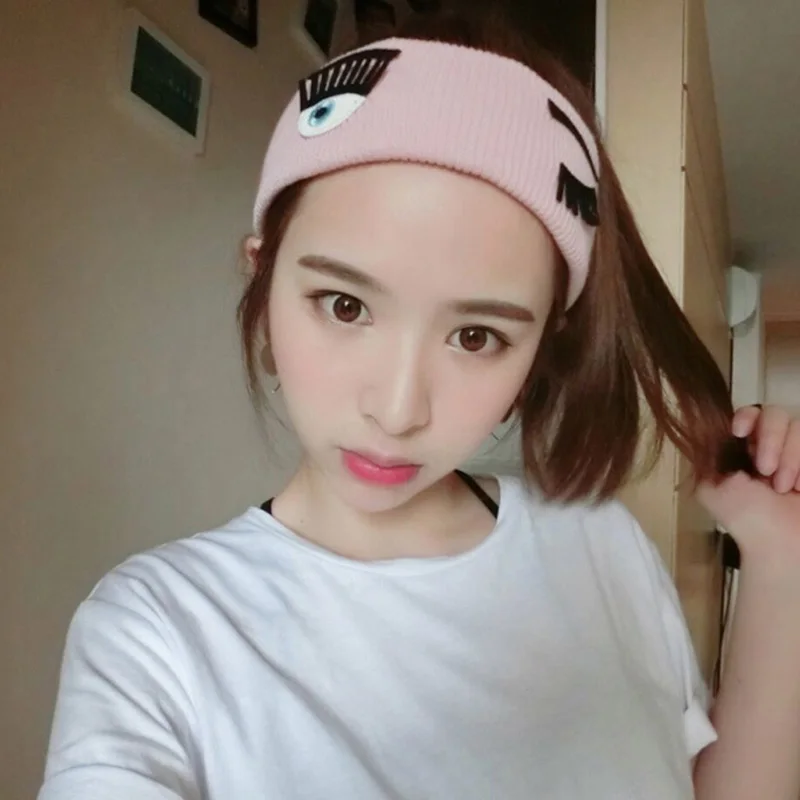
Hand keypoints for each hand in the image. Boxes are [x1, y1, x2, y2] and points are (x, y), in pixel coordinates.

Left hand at [698, 405, 799, 568]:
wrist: (782, 545)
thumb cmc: (746, 519)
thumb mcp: (712, 487)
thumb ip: (707, 458)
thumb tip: (700, 431)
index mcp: (744, 448)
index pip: (749, 412)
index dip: (747, 415)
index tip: (739, 431)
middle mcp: (773, 445)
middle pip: (776, 412)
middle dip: (770, 438)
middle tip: (765, 470)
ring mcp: (797, 454)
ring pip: (799, 426)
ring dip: (791, 457)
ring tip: (785, 487)